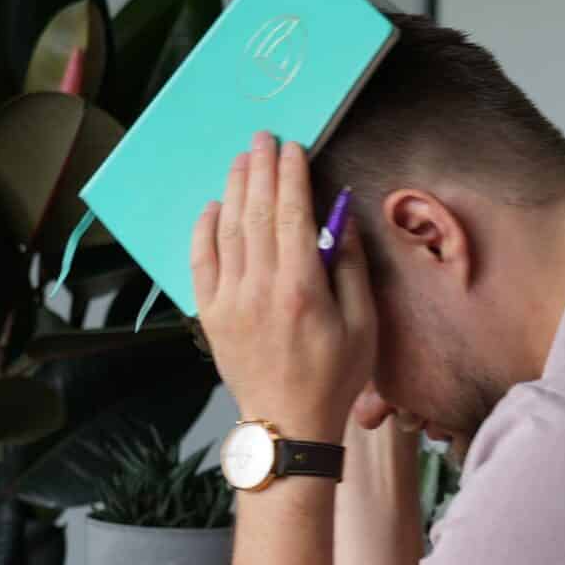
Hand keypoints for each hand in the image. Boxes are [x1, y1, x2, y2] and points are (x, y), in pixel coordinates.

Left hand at [191, 133, 376, 441]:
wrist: (288, 424)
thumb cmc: (334, 376)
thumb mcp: (363, 323)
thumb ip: (349, 267)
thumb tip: (338, 218)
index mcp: (300, 288)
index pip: (292, 214)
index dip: (291, 175)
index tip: (292, 147)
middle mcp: (259, 288)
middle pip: (257, 213)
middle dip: (260, 170)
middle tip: (263, 139)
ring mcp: (229, 301)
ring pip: (228, 230)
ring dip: (235, 190)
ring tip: (242, 161)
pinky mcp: (210, 315)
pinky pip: (201, 262)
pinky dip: (205, 229)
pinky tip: (214, 206)